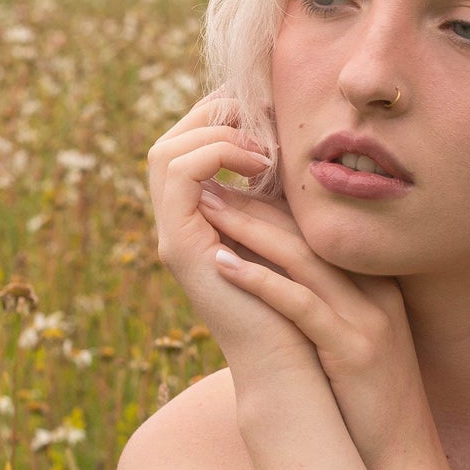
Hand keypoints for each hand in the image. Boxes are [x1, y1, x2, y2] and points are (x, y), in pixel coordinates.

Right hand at [147, 92, 321, 385]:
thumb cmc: (305, 300)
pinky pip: (178, 176)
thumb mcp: (293, 229)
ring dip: (216, 133)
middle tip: (264, 112)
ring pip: (164, 151)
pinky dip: (215, 156)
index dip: (224, 114)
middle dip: (214, 113)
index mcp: (201, 216)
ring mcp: (172, 236)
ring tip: (265, 146)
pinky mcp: (178, 248)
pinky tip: (260, 165)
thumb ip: (282, 191)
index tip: (271, 107)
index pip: (190, 143)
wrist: (293, 362)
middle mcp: (178, 224)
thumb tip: (298, 135)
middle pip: (169, 140)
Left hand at [195, 179, 440, 469]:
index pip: (322, 233)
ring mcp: (369, 321)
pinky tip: (221, 264)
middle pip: (311, 236)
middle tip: (209, 183)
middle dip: (256, 206)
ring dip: (249, 229)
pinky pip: (300, 304)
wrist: (401, 458)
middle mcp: (378, 295)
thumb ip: (329, 307)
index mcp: (378, 287)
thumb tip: (280, 279)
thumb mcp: (353, 343)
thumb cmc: (367, 404)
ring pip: (304, 260)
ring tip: (206, 208)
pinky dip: (259, 280)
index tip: (232, 188)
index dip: (275, 207)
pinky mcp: (354, 350)